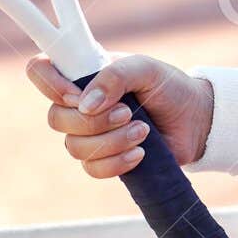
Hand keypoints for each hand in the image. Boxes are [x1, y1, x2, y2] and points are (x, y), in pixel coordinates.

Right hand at [25, 53, 214, 178]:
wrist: (196, 120)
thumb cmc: (169, 87)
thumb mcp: (146, 69)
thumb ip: (116, 75)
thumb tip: (85, 104)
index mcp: (84, 73)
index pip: (40, 70)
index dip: (49, 84)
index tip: (78, 96)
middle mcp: (80, 103)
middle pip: (55, 118)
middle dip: (93, 121)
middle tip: (128, 112)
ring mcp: (89, 133)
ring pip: (74, 147)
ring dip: (111, 141)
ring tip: (143, 131)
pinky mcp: (103, 158)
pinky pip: (92, 168)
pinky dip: (116, 163)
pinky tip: (140, 153)